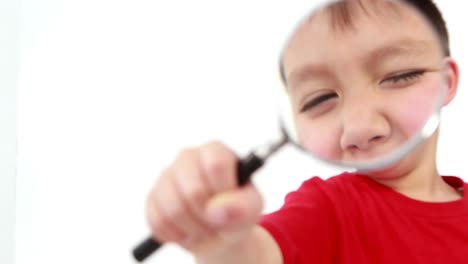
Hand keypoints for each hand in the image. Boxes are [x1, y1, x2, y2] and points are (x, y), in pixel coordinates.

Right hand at [146, 141, 263, 255]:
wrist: (219, 229)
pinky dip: (177, 235)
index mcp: (215, 151)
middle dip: (207, 216)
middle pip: (193, 190)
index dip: (222, 191)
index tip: (229, 203)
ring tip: (204, 228)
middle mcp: (187, 157)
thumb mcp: (251, 208)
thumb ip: (243, 206)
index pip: (215, 164)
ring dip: (193, 229)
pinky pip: (159, 222)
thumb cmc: (237, 211)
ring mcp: (166, 176)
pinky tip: (188, 231)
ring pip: (173, 209)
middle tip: (217, 222)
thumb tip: (217, 209)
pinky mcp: (152, 198)